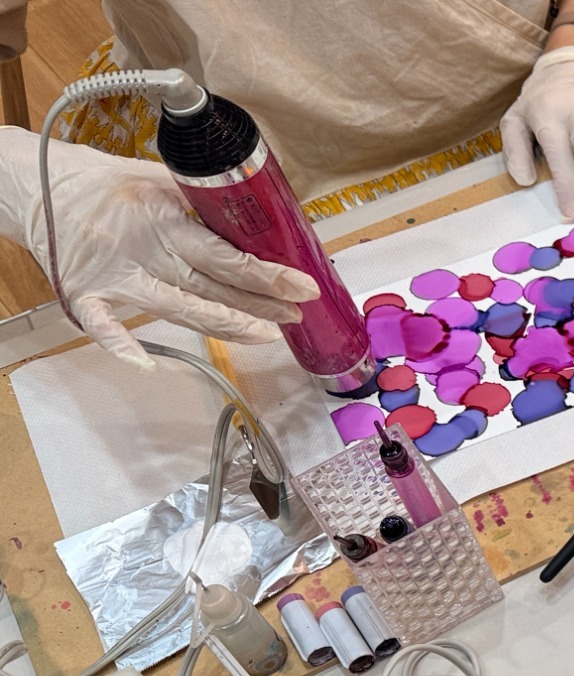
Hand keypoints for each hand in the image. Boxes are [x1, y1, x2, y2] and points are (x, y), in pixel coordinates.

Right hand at [0, 129, 318, 369]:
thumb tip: (255, 216)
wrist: (35, 184)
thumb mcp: (156, 176)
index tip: (301, 285)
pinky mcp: (84, 294)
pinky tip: (147, 364)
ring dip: (224, 325)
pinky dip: (121, 345)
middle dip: (258, 303)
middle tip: (295, 313)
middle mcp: (139, 249)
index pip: (225, 255)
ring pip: (176, 308)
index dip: (267, 274)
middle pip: (209, 286)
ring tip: (266, 335)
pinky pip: (102, 325)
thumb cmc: (100, 181)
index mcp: (160, 218)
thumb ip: (200, 201)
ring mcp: (111, 276)